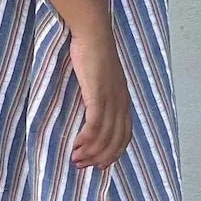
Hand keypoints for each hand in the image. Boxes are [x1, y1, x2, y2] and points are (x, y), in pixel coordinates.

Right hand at [68, 26, 131, 170]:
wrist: (93, 34)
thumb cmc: (93, 51)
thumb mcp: (102, 76)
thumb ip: (102, 92)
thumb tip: (93, 106)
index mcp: (124, 99)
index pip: (125, 135)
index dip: (114, 153)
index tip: (101, 164)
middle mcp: (121, 103)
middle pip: (116, 141)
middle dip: (101, 158)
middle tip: (84, 166)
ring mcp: (111, 100)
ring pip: (104, 137)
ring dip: (90, 152)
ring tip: (76, 160)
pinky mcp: (98, 96)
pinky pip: (94, 126)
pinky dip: (86, 140)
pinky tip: (76, 146)